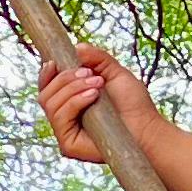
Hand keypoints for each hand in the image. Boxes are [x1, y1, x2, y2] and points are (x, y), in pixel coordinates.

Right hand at [36, 42, 158, 166]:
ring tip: (97, 84)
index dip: (46, 74)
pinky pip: (60, 117)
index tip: (54, 62)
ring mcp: (64, 131)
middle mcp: (64, 117)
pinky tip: (93, 95)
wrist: (146, 127)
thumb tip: (77, 46)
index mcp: (69, 102)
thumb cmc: (133, 104)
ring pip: (50, 104)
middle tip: (91, 74)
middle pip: (45, 94)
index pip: (47, 88)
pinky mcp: (68, 144)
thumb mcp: (115, 74)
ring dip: (72, 88)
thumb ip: (97, 59)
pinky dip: (74, 102)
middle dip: (65, 78)